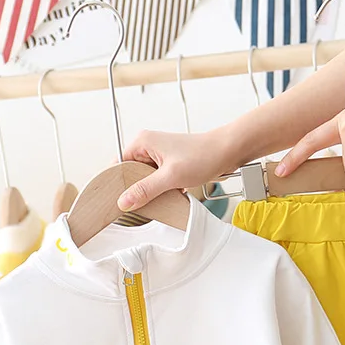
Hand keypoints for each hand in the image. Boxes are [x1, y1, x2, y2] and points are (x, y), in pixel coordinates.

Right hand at [118, 130, 236, 210]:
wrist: (227, 151)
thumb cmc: (203, 155)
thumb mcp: (170, 177)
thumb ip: (145, 190)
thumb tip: (124, 201)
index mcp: (142, 142)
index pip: (118, 164)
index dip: (118, 183)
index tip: (118, 200)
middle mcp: (148, 146)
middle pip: (130, 173)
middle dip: (135, 189)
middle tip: (139, 203)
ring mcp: (160, 155)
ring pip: (145, 178)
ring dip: (151, 190)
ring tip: (157, 198)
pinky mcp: (170, 164)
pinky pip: (157, 180)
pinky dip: (161, 189)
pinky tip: (168, 196)